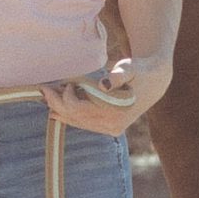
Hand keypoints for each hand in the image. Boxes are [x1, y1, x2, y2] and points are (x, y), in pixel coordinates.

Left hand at [40, 56, 168, 134]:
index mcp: (117, 112)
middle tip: (43, 89)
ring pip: (79, 123)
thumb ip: (117, 75)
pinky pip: (85, 125)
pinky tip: (57, 112)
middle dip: (57, 103)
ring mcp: (111, 129)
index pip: (80, 109)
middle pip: (76, 117)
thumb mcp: (130, 68)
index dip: (67, 96)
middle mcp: (113, 125)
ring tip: (47, 98)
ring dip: (61, 111)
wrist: (155, 81)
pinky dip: (71, 118)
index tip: (67, 82)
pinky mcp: (110, 129)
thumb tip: (103, 84)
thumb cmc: (139, 71)